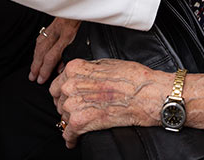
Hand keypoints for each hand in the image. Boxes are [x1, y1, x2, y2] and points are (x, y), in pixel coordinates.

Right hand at [29, 18, 81, 83]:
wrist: (84, 1)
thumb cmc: (87, 17)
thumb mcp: (86, 36)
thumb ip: (73, 52)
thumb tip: (62, 67)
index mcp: (68, 35)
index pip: (52, 56)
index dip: (45, 69)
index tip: (41, 79)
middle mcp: (59, 30)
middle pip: (43, 52)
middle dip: (36, 66)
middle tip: (33, 77)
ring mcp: (55, 26)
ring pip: (40, 44)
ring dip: (35, 58)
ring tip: (33, 68)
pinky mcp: (54, 22)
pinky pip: (42, 36)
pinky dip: (38, 46)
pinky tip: (37, 52)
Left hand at [50, 58, 170, 147]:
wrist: (145, 93)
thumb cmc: (131, 77)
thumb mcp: (106, 63)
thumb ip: (88, 70)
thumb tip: (82, 76)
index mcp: (75, 69)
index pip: (58, 85)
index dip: (64, 94)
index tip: (68, 99)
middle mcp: (70, 85)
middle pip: (60, 102)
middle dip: (67, 108)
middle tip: (78, 112)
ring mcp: (73, 104)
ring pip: (64, 117)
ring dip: (72, 122)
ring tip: (81, 125)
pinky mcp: (80, 122)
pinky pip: (68, 134)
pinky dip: (71, 138)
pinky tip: (75, 140)